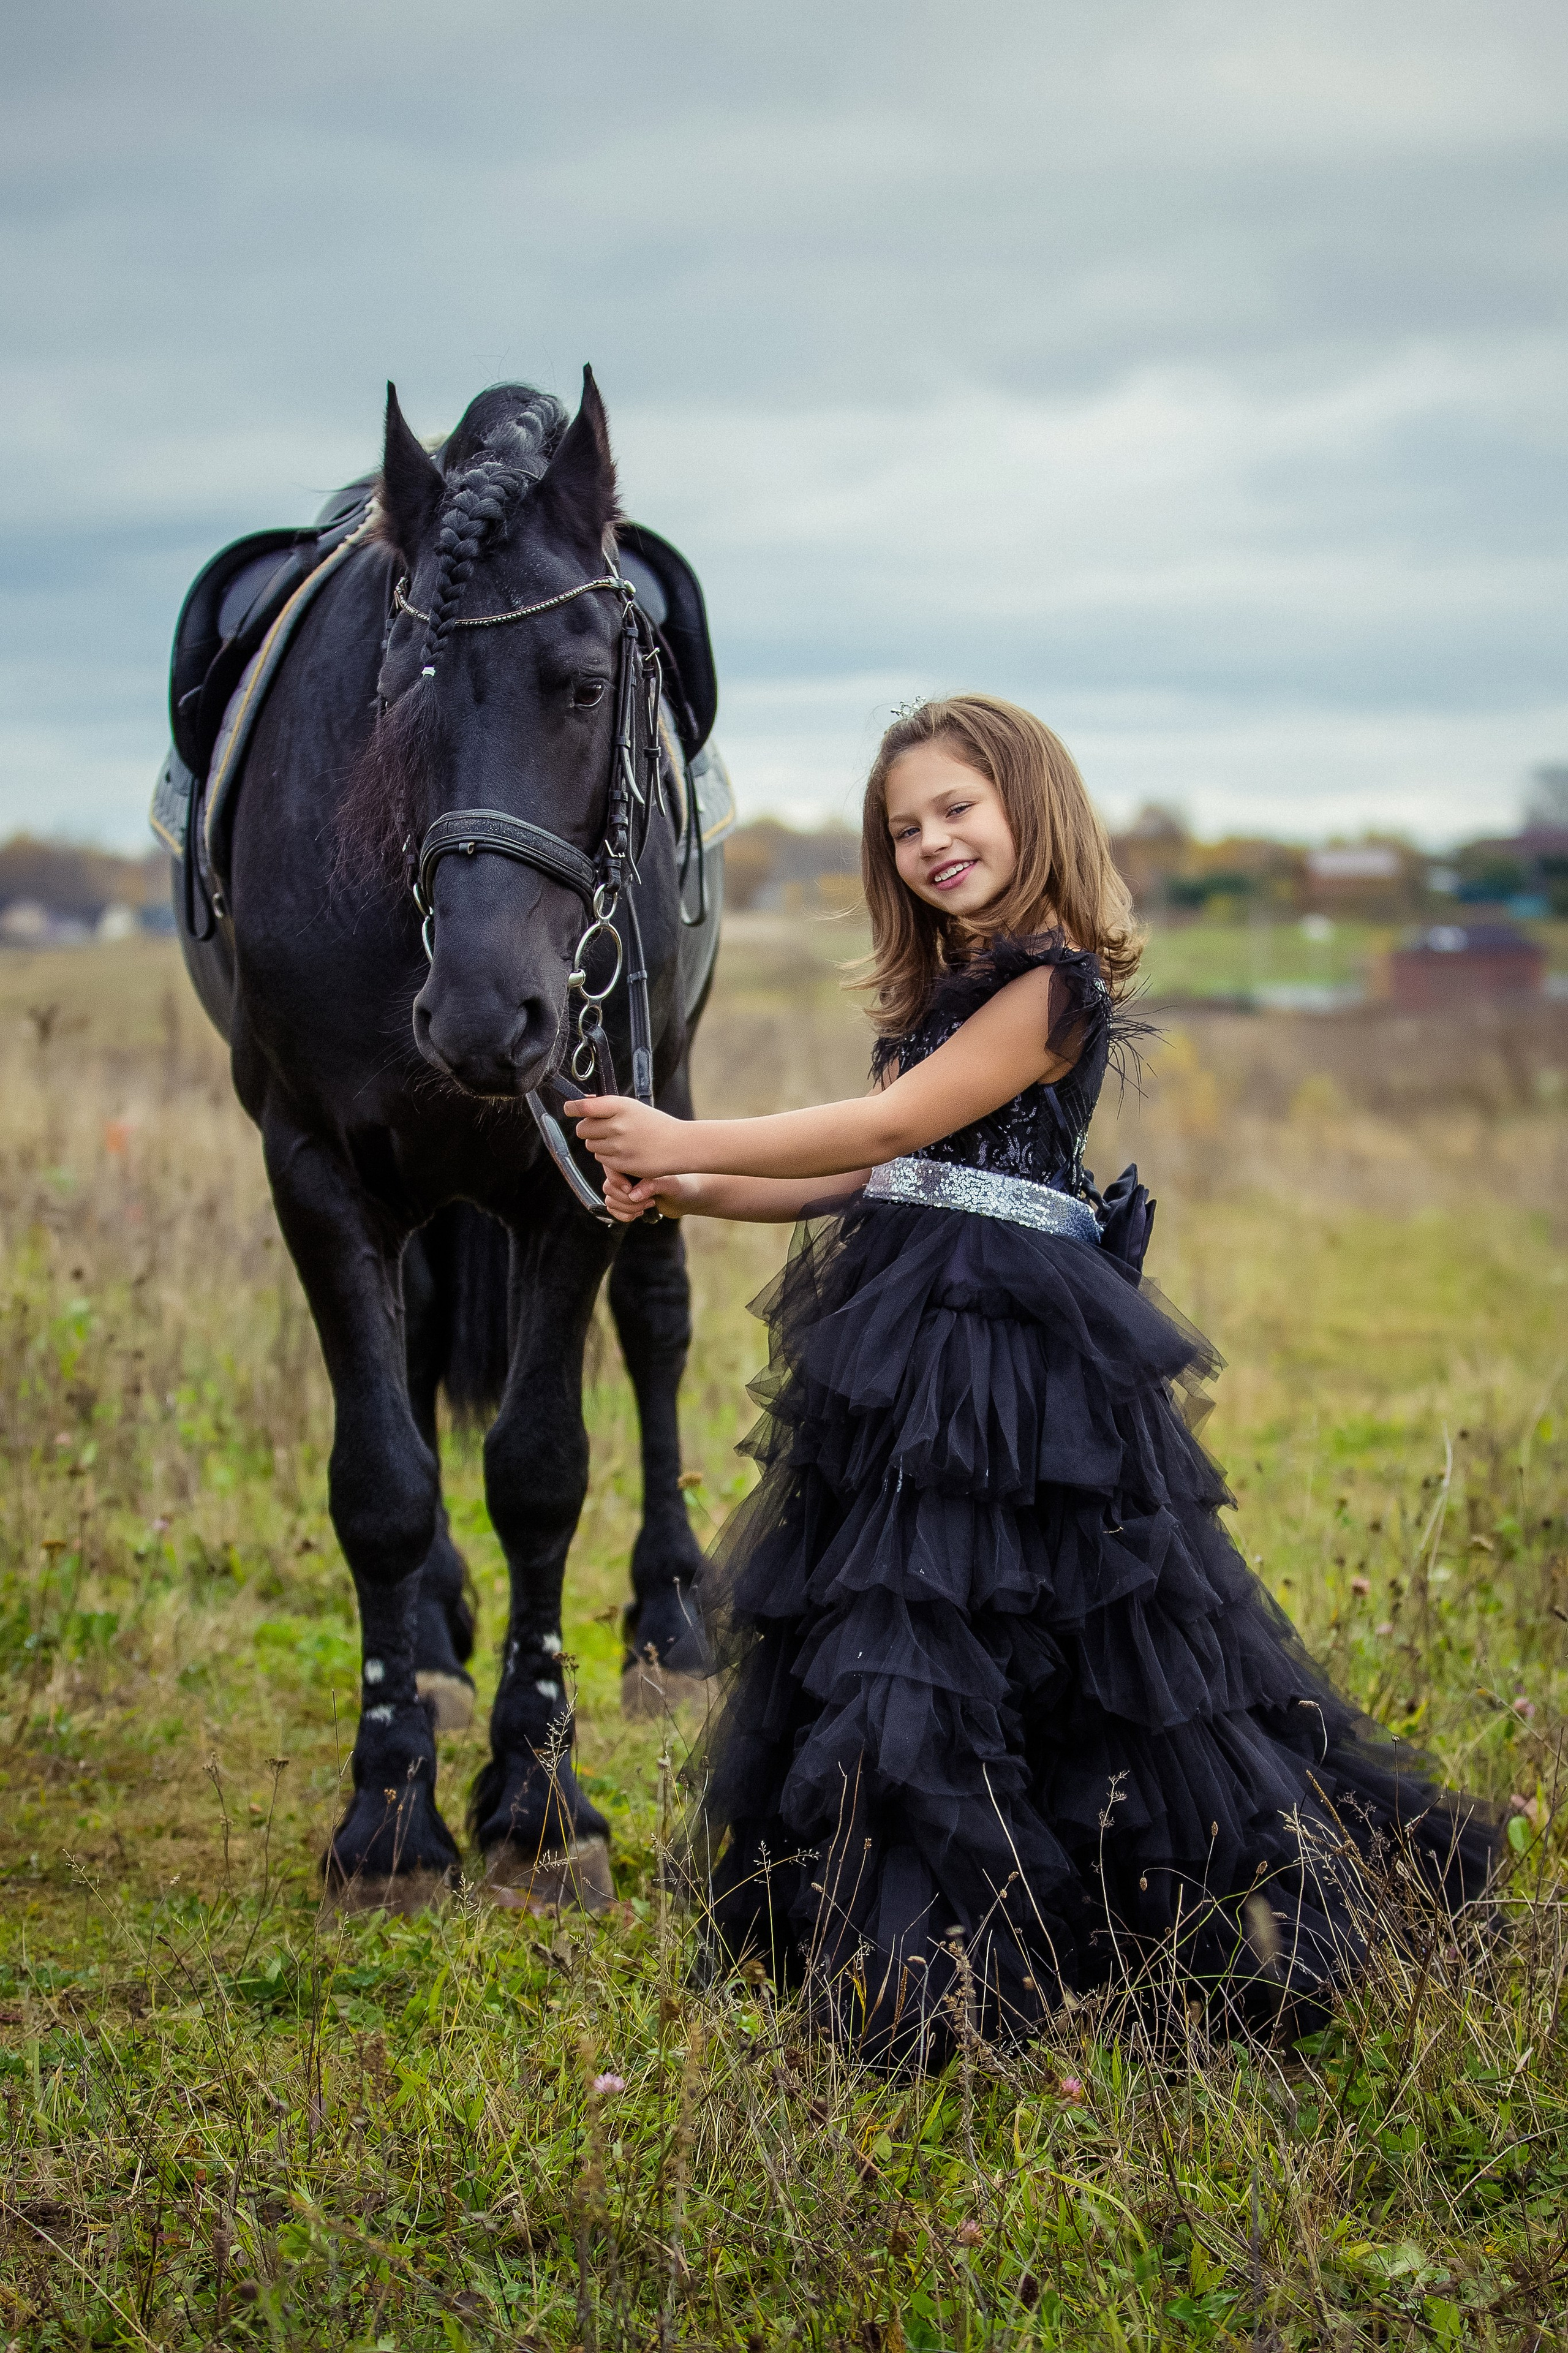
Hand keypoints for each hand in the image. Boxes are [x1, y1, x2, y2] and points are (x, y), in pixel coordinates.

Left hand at [564, 1095, 684, 1173]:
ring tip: (619, 1141)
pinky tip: (624, 1152)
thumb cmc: (655, 1124)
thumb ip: (607, 1106)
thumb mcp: (633, 1107)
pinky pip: (601, 1159)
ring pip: (590, 1145)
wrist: (678, 1145)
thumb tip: (580, 1105)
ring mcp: (618, 1146)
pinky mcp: (620, 1163)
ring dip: (598, 1143)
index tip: (569, 1108)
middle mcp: (617, 1125)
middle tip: (603, 1129)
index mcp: (620, 1106)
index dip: (573, 1108)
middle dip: (588, 1129)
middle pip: (582, 1129)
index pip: (586, 1107)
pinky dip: (607, 1156)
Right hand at [602, 1169, 698, 1223]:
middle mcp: (626, 1173)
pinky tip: (640, 1212)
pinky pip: (613, 1210)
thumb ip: (651, 1186)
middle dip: (627, 1200)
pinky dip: (624, 1215)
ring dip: (628, 1209)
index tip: (631, 1190)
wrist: (687, 1196)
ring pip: (610, 1201)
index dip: (618, 1182)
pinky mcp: (625, 1201)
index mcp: (634, 1161)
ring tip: (648, 1205)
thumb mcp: (670, 1184)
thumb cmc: (681, 1184)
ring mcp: (624, 1187)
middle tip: (649, 1200)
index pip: (611, 1169)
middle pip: (609, 1188)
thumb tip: (632, 1194)